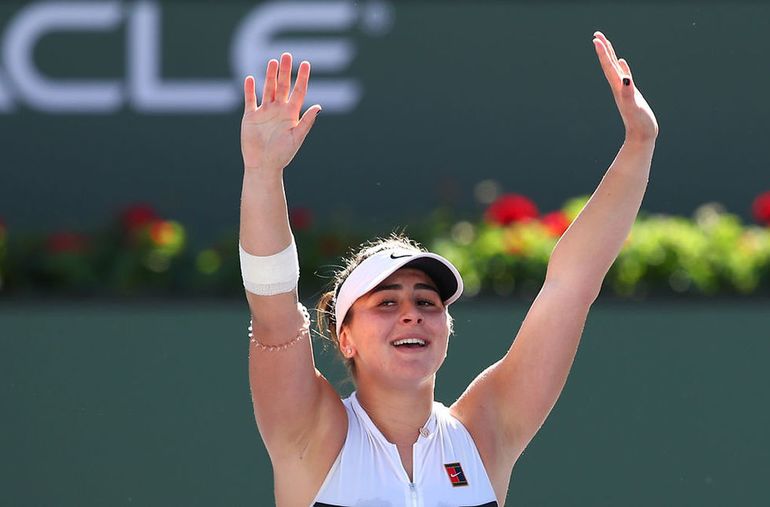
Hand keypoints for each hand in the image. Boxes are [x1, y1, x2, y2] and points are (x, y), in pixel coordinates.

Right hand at [241, 53, 321, 173]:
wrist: (263, 165)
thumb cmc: (282, 155)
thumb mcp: (296, 137)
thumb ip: (306, 121)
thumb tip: (319, 107)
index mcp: (291, 114)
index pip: (298, 92)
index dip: (302, 78)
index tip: (306, 64)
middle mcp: (279, 110)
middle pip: (282, 86)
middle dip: (285, 71)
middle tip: (286, 55)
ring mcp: (265, 112)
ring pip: (267, 89)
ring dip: (269, 75)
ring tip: (273, 62)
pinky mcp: (251, 117)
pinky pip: (250, 100)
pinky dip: (249, 89)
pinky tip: (250, 78)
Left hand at [593, 32, 658, 143]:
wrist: (642, 137)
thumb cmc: (639, 123)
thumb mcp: (634, 107)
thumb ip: (628, 93)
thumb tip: (625, 79)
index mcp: (618, 87)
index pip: (608, 66)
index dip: (603, 52)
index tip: (596, 39)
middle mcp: (619, 87)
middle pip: (608, 64)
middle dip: (603, 49)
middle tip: (597, 34)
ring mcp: (624, 90)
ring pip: (615, 69)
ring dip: (610, 56)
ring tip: (606, 44)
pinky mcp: (632, 93)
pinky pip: (625, 76)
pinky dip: (623, 67)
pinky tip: (622, 62)